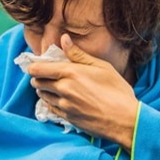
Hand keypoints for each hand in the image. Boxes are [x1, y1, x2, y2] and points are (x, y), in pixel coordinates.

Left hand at [28, 34, 138, 149]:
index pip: (38, 69)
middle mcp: (63, 89)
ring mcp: (64, 105)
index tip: (40, 64)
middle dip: (39, 77)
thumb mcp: (102, 67)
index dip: (35, 66)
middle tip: (48, 75)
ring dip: (44, 90)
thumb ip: (79, 54)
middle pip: (37, 82)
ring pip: (42, 95)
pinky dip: (51, 102)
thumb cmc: (117, 91)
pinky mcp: (67, 118)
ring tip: (55, 87)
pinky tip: (61, 100)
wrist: (125, 120)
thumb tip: (64, 39)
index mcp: (70, 73)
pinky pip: (50, 108)